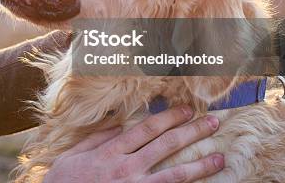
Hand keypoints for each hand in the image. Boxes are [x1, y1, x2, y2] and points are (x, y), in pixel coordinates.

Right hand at [44, 106, 222, 182]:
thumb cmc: (64, 182)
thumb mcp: (74, 155)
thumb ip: (98, 138)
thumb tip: (120, 124)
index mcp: (111, 151)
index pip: (146, 129)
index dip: (169, 117)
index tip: (186, 110)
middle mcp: (126, 168)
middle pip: (166, 145)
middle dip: (191, 132)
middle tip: (213, 122)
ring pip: (174, 174)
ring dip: (200, 165)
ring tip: (220, 158)